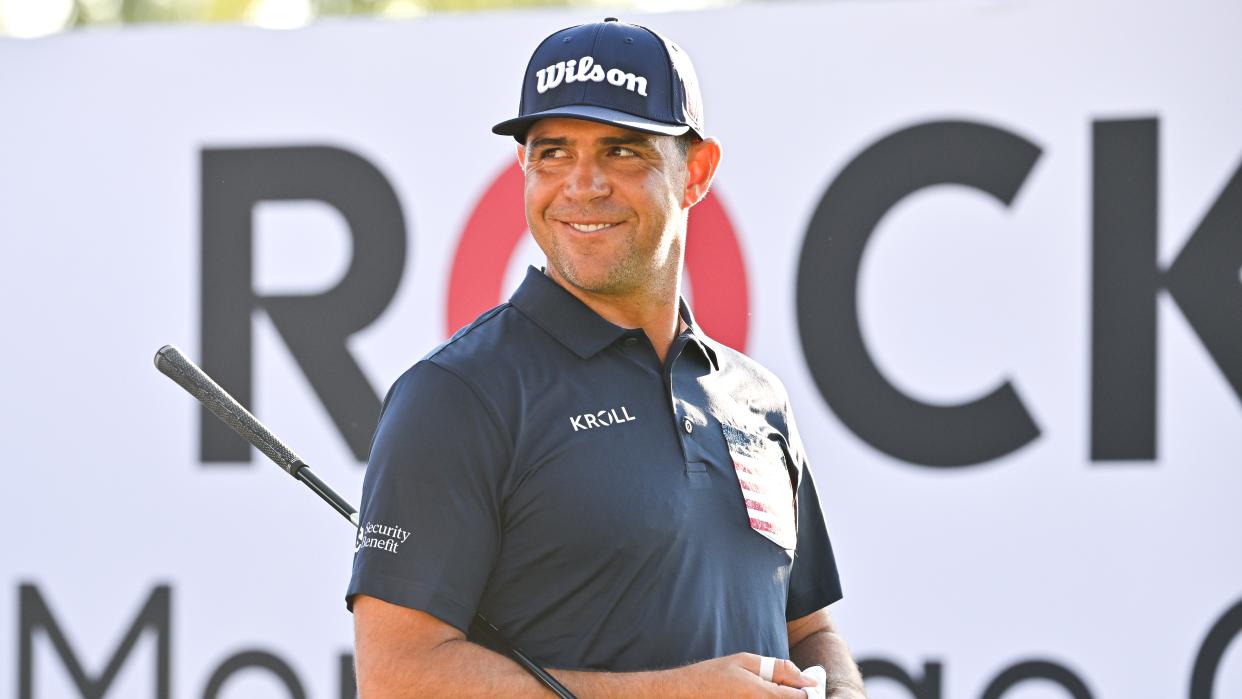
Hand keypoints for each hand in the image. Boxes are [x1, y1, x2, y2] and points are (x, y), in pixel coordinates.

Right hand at [683, 652, 817, 697]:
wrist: (685, 694)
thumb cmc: (712, 675)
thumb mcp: (744, 661)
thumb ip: (777, 667)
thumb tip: (803, 676)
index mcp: (761, 694)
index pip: (799, 698)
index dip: (806, 690)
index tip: (808, 685)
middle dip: (793, 695)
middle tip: (783, 685)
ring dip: (780, 697)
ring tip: (763, 688)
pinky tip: (754, 694)